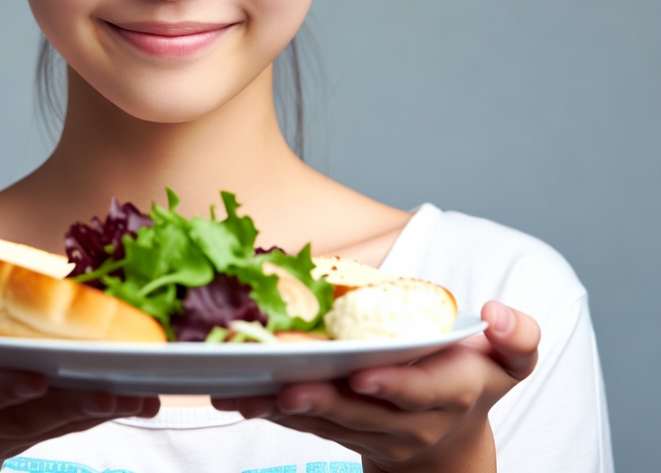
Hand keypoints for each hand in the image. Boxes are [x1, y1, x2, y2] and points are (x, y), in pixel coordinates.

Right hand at [0, 311, 158, 472]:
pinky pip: (72, 424)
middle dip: (71, 405)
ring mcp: (7, 433)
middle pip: (27, 419)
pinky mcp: (34, 430)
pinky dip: (107, 411)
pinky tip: (145, 397)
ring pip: (58, 425)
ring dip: (100, 410)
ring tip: (144, 394)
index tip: (37, 376)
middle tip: (114, 389)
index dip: (1, 390)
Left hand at [212, 300, 539, 472]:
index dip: (395, 385)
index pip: (423, 392)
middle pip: (362, 413)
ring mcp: (372, 433)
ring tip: (245, 389)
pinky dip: (271, 413)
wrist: (451, 444)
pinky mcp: (341, 435)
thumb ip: (518, 336)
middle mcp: (409, 421)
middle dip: (325, 401)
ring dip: (283, 408)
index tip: (364, 373)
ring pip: (325, 423)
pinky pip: (304, 428)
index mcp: (451, 393)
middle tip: (289, 387)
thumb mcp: (511, 360)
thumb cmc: (473, 379)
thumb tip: (497, 313)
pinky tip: (237, 396)